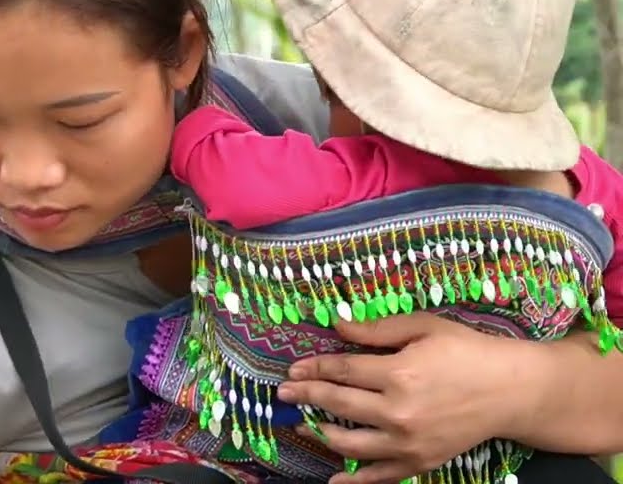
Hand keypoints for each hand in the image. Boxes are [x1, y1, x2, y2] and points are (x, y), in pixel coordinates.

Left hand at [276, 312, 538, 483]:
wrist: (512, 391)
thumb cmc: (468, 351)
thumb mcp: (424, 327)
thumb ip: (377, 330)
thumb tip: (336, 325)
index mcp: (399, 374)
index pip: (342, 371)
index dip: (313, 368)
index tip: (293, 369)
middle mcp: (400, 412)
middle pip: (338, 403)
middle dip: (306, 396)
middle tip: (282, 392)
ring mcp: (409, 442)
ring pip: (350, 442)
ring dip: (319, 433)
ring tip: (300, 424)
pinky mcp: (421, 462)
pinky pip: (381, 477)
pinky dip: (355, 482)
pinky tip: (332, 481)